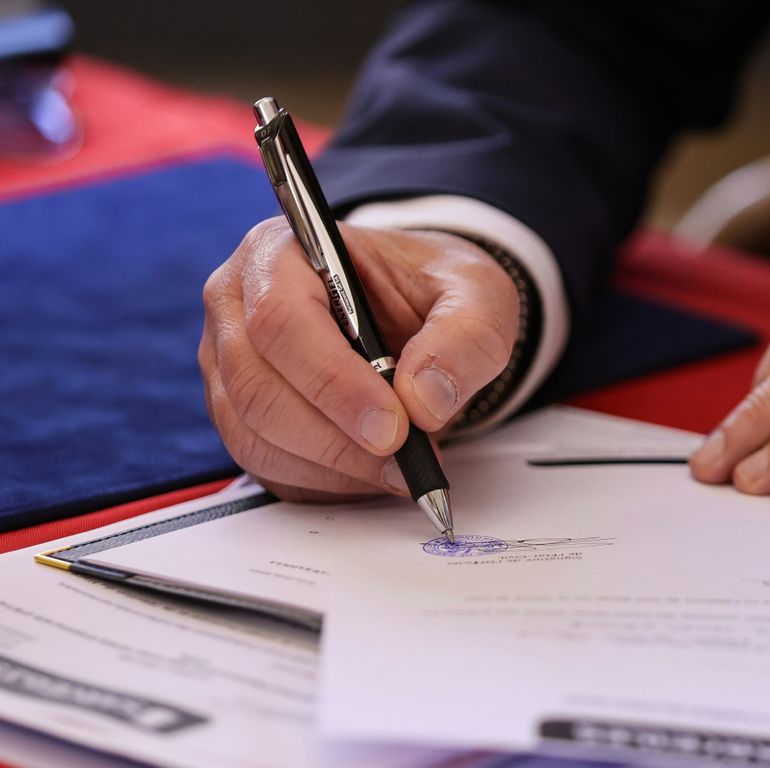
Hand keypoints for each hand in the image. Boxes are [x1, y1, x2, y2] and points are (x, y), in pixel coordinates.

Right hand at [199, 218, 517, 501]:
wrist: (419, 312)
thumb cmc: (433, 290)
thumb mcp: (477, 294)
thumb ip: (465, 336)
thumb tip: (424, 398)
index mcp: (281, 252)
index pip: (281, 319)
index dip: (334, 382)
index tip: (394, 426)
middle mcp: (239, 305)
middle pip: (258, 387)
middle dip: (338, 438)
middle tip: (406, 460)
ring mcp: (229, 364)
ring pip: (256, 436)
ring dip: (334, 466)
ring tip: (402, 467)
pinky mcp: (240, 416)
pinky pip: (266, 466)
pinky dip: (325, 481)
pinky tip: (373, 471)